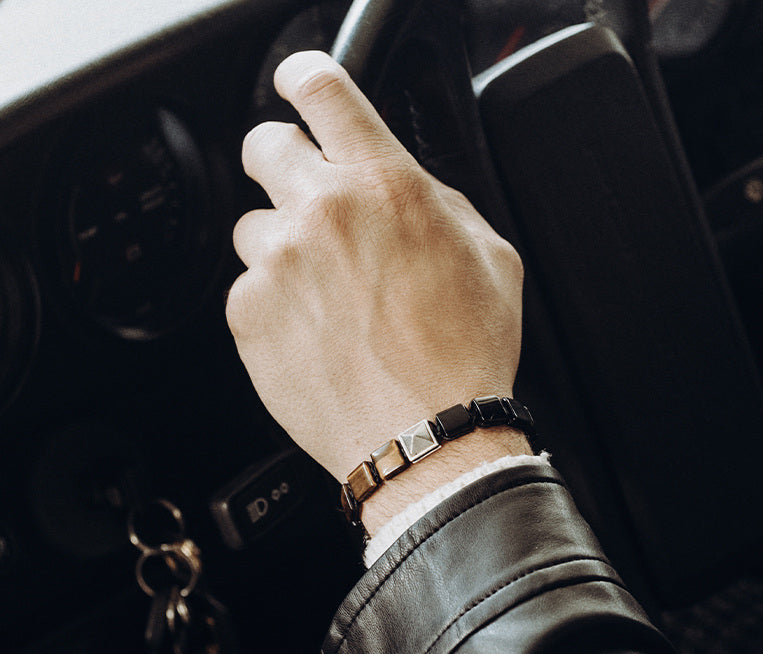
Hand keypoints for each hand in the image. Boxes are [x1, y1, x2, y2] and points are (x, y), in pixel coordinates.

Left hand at [228, 51, 525, 492]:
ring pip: (254, 227)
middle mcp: (322, 212)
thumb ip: (436, 202)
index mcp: (385, 184)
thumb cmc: (461, 358)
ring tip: (326, 297)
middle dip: (284, 165)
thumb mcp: (489, 257)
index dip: (305, 78)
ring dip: (284, 248)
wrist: (425, 438)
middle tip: (311, 205)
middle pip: (264, 145)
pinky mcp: (249, 315)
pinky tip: (315, 335)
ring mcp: (277, 264)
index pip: (323, 90)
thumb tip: (404, 186)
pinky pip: (247, 289)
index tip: (296, 85)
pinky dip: (273, 304)